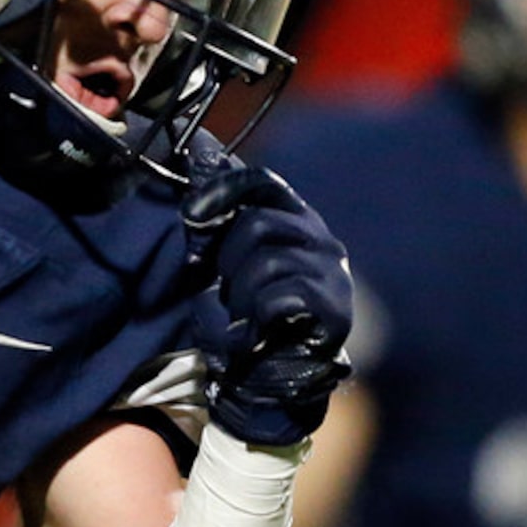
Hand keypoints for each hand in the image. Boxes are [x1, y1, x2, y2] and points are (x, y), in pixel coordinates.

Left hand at [182, 163, 352, 446]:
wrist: (268, 377)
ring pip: (266, 262)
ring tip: (243, 314)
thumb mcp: (224, 260)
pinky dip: (256, 317)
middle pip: (257, 225)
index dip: (223, 190)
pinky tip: (256, 330)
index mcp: (295, 221)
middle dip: (226, 260)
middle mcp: (320, 241)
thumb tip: (198, 148)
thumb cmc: (243, 316)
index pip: (262, 182)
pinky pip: (280, 297)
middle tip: (226, 289)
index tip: (192, 214)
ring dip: (239, 295)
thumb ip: (218, 214)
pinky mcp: (333, 310)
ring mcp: (331, 275)